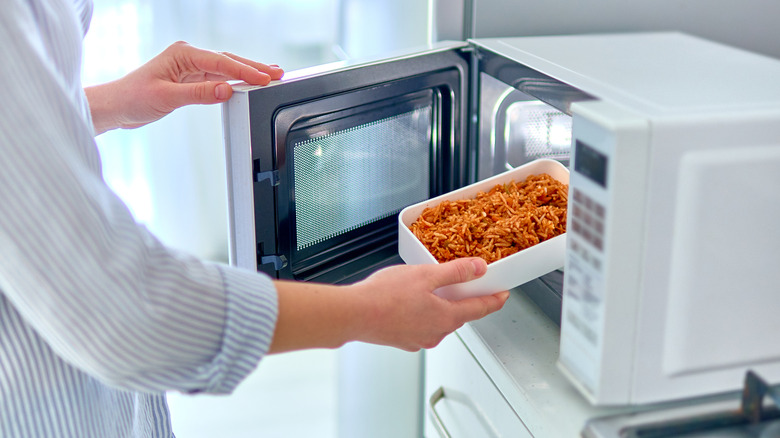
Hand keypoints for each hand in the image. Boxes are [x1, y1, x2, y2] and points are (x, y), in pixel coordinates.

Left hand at [85, 41, 283, 134]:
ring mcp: (191, 67)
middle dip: (253, 67)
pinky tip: (248, 82)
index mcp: (183, 53)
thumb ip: (198, 93)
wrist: (116, 107)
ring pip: (226, 68)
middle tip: (277, 74)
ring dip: (248, 73)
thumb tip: (225, 90)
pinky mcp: (191, 79)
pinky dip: (235, 80)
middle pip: (228, 60)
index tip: (263, 79)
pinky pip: (219, 77)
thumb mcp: (167, 97)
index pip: (221, 61)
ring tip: (270, 76)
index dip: (244, 71)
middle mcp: (189, 56)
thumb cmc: (133, 98)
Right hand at [269, 258, 508, 353]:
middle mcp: (435, 333)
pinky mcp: (402, 340)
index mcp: (446, 318)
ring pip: (438, 320)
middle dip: (464, 300)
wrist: (354, 314)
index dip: (494, 300)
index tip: (503, 295)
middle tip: (466, 284)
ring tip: (432, 288)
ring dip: (440, 306)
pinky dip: (422, 313)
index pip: (480, 309)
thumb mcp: (426, 275)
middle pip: (459, 315)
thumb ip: (456, 272)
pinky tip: (409, 300)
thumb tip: (478, 269)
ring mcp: (418, 339)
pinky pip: (420, 325)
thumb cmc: (384, 296)